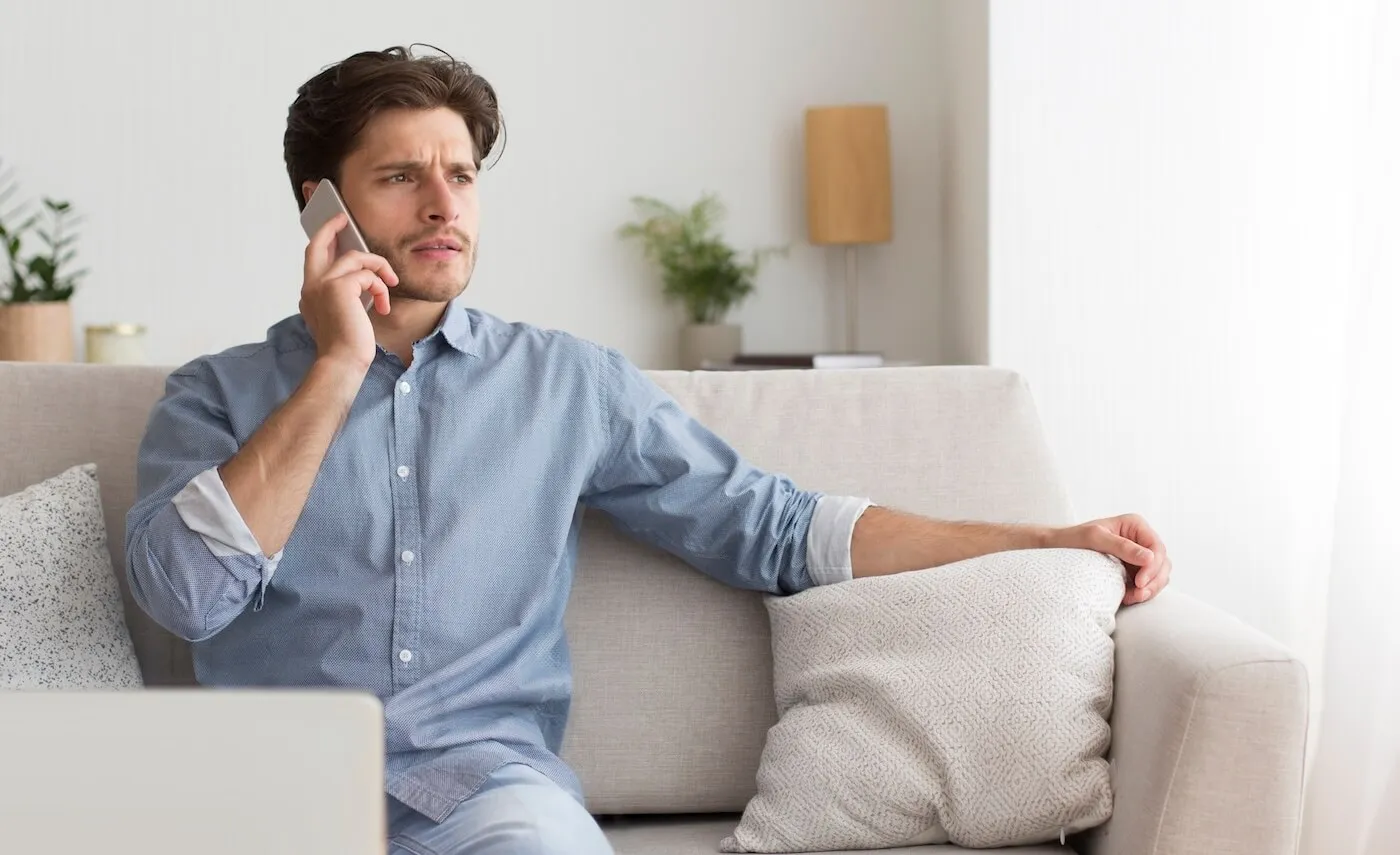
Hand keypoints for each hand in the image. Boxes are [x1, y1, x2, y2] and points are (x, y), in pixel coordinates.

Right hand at [300, 212, 397, 369]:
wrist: (343, 362)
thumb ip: (346, 292)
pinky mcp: (339, 287)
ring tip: (389, 283)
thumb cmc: (347, 344)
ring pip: (354, 258)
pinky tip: (383, 306)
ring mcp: (322, 284)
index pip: (312, 258)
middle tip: (343, 218)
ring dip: (377, 267)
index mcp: (310, 293)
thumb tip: (364, 275)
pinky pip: (367, 275)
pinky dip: (380, 287)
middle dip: (330, 227)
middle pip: (317, 243)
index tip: (333, 228)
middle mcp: (311, 286)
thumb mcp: (344, 313)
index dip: (322, 240)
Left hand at [1052, 513, 1171, 605]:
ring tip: (1132, 598)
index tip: (1140, 582)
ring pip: (1159, 575)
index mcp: (1135, 525)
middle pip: (1162, 563)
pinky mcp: (1133, 571)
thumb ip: (1122, 546)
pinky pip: (1147, 584)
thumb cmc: (1072, 538)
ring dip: (1150, 589)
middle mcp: (1141, 539)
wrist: (1058, 549)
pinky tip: (1128, 597)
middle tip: (1138, 595)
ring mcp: (1138, 556)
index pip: (1156, 547)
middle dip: (1154, 581)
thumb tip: (1150, 558)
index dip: (1153, 566)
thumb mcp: (1094, 538)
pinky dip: (1142, 593)